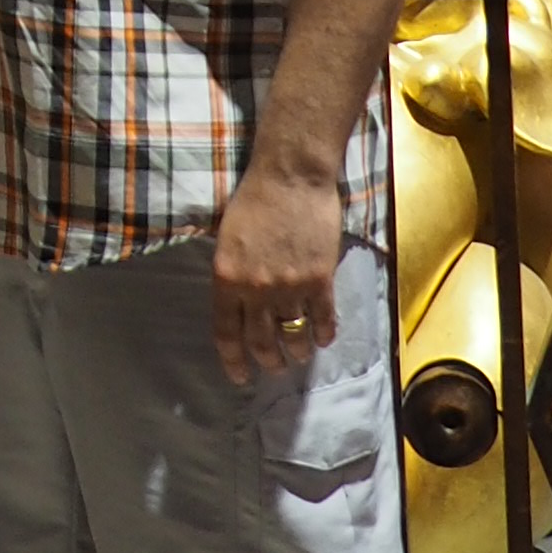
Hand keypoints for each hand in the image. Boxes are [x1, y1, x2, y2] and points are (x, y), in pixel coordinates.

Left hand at [210, 151, 342, 384]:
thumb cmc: (254, 199)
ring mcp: (290, 287)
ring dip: (297, 352)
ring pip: (294, 336)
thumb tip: (238, 307)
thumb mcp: (227, 239)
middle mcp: (256, 290)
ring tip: (299, 355)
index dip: (233, 361)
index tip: (240, 377)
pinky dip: (324, 334)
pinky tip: (324, 338)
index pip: (227, 334)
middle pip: (261, 343)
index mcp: (227, 279)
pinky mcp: (320, 280)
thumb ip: (232, 275)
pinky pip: (323, 320)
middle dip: (268, 362)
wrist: (291, 175)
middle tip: (274, 368)